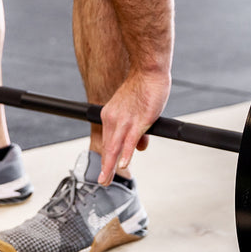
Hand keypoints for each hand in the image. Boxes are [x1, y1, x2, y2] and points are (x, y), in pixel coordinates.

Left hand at [98, 70, 170, 185]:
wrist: (148, 70)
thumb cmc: (145, 87)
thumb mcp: (139, 112)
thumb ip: (139, 132)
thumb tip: (141, 148)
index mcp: (111, 116)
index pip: (109, 141)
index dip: (108, 157)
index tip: (106, 170)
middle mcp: (113, 119)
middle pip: (108, 147)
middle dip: (105, 167)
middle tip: (102, 181)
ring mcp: (125, 121)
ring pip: (115, 147)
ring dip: (109, 166)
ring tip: (105, 179)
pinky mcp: (138, 121)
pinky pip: (130, 141)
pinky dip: (126, 153)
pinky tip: (123, 164)